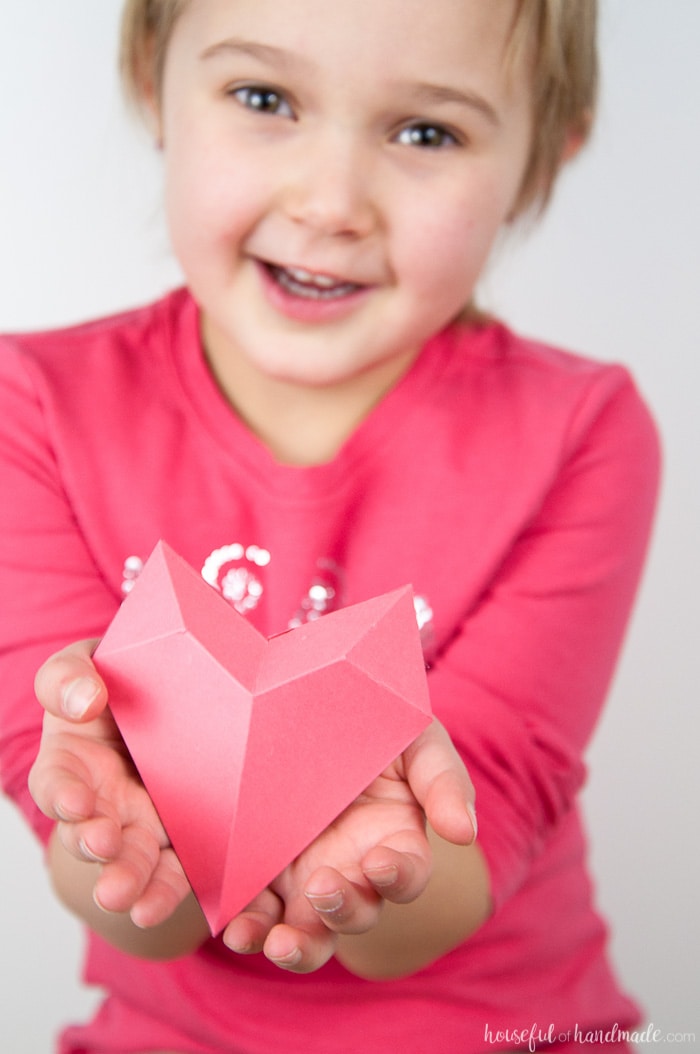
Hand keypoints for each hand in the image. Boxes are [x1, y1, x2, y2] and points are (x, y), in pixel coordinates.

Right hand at [29, 641, 191, 927]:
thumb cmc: (118, 679)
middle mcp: (101, 803)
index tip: (75, 802)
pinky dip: (168, 890)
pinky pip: (175, 870)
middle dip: (93, 846)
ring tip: (132, 898)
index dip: (62, 794)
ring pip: (131, 860)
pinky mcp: (181, 840)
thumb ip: (69, 677)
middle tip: (103, 848)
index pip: (56, 784)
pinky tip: (160, 906)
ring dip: (130, 878)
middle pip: (89, 834)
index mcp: (72, 763)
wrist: (175, 693)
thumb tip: (85, 700)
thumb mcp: (86, 665)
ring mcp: (140, 825)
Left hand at [222, 719, 476, 972]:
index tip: (377, 861)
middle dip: (341, 911)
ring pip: (307, 932)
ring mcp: (306, 878)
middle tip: (321, 888)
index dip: (397, 876)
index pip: (406, 875)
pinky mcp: (261, 875)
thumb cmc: (378, 725)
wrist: (311, 707)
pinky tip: (236, 931)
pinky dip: (248, 928)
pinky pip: (256, 913)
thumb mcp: (416, 739)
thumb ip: (444, 780)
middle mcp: (353, 871)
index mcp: (396, 842)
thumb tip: (463, 833)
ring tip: (277, 941)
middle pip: (356, 915)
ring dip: (295, 945)